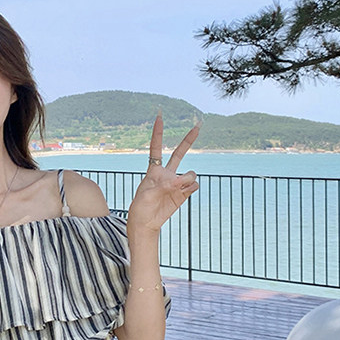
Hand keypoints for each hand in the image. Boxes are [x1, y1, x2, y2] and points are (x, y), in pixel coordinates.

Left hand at [127, 113, 199, 233]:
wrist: (146, 224)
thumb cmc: (141, 208)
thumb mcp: (147, 195)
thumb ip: (164, 185)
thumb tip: (181, 181)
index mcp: (153, 171)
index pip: (156, 148)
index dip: (158, 132)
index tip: (159, 116)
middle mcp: (167, 174)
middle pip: (179, 153)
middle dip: (189, 139)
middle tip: (199, 124)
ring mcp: (177, 183)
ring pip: (190, 173)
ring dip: (187, 178)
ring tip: (176, 188)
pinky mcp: (184, 193)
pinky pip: (194, 185)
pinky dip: (190, 188)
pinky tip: (182, 193)